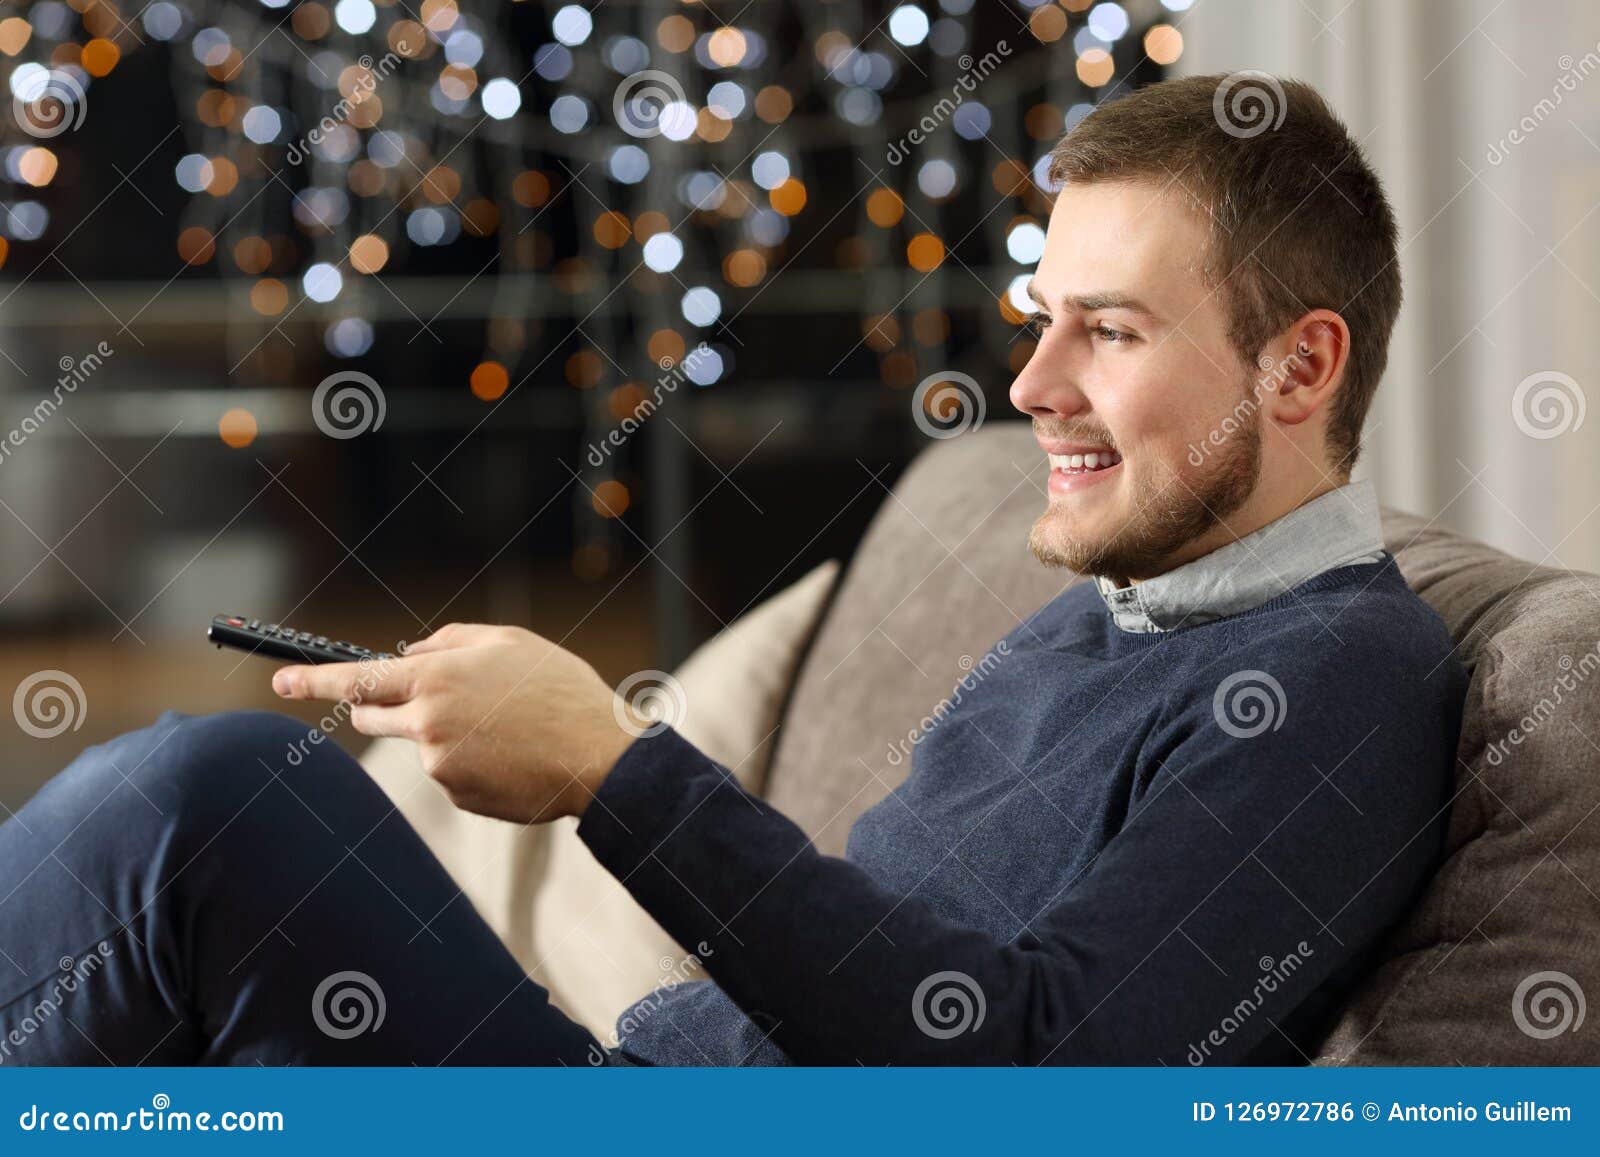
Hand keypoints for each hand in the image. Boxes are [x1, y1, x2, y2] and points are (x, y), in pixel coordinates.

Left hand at [271, 624, 637, 823]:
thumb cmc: (559, 691)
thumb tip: (412, 653)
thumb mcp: (509, 642)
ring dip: (447, 734)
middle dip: (383, 707)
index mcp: (436, 677)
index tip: (280, 680)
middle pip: (374, 716)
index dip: (311, 680)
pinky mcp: (457, 795)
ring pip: (421, 743)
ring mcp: (439, 764)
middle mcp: (427, 723)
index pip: (356, 678)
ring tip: (508, 728)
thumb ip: (450, 640)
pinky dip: (471, 763)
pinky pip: (449, 772)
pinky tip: (512, 755)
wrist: (598, 756)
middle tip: (431, 701)